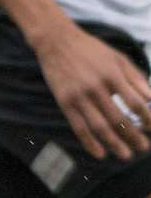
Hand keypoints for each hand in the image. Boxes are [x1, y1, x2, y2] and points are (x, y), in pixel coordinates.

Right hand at [31, 21, 150, 160]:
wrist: (56, 42)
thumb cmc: (91, 50)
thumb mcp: (118, 58)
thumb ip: (136, 78)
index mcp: (112, 75)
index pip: (135, 103)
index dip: (147, 118)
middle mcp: (95, 87)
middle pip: (119, 119)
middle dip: (134, 136)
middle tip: (143, 148)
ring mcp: (78, 96)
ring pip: (99, 126)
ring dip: (115, 144)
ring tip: (126, 155)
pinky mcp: (64, 102)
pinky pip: (78, 127)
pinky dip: (89, 143)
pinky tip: (99, 153)